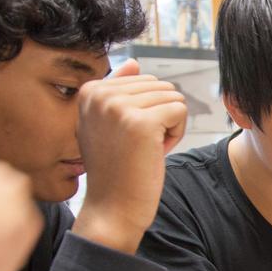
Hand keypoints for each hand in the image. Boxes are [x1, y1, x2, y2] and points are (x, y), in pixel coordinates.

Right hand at [72, 59, 186, 253]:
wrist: (112, 208)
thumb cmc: (116, 169)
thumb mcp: (107, 125)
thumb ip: (118, 92)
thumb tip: (134, 62)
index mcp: (90, 90)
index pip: (144, 80)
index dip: (146, 110)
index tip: (126, 137)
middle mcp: (100, 94)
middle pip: (161, 86)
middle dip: (160, 117)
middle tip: (139, 146)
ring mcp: (119, 107)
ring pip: (173, 98)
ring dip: (169, 126)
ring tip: (145, 150)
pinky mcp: (141, 122)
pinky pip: (180, 111)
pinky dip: (176, 134)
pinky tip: (155, 153)